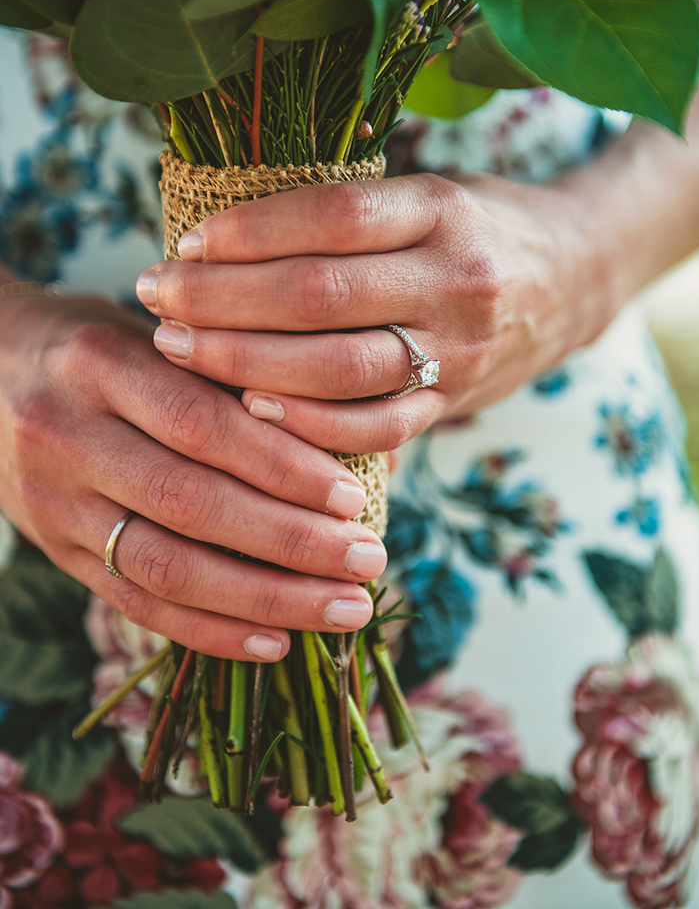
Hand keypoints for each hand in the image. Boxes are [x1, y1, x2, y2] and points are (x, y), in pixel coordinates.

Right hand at [0, 292, 384, 659]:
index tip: (354, 498)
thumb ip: (231, 380)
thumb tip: (350, 439)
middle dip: (291, 542)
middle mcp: (66, 436)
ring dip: (265, 598)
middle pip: (190, 505)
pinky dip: (209, 630)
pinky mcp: (53, 552)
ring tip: (342, 608)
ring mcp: (52, 504)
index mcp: (98, 365)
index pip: (202, 425)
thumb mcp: (154, 337)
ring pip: (165, 568)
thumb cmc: (99, 347)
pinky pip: (134, 605)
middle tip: (367, 562)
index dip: (283, 466)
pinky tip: (274, 640)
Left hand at [138, 171, 608, 452]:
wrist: (574, 280)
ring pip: (340, 368)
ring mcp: (460, 349)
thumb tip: (222, 238)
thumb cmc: (475, 227)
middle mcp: (457, 278)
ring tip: (182, 349)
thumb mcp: (428, 193)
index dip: (249, 233)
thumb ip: (350, 217)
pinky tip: (249, 409)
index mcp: (444, 209)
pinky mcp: (454, 402)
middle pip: (322, 295)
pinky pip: (374, 426)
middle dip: (224, 301)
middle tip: (158, 299)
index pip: (332, 217)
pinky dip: (307, 423)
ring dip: (246, 362)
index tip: (185, 245)